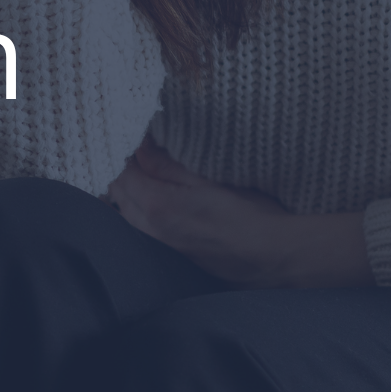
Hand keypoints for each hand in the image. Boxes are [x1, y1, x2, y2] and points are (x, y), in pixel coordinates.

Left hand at [104, 137, 373, 288]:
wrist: (272, 257)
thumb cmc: (248, 216)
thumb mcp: (208, 180)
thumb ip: (169, 166)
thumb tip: (141, 148)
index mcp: (157, 206)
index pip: (121, 174)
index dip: (124, 151)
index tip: (132, 134)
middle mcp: (151, 229)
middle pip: (118, 194)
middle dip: (122, 170)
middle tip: (135, 148)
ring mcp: (160, 245)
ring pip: (127, 213)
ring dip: (129, 191)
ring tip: (143, 169)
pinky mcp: (172, 254)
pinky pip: (142, 227)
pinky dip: (138, 208)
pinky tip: (153, 197)